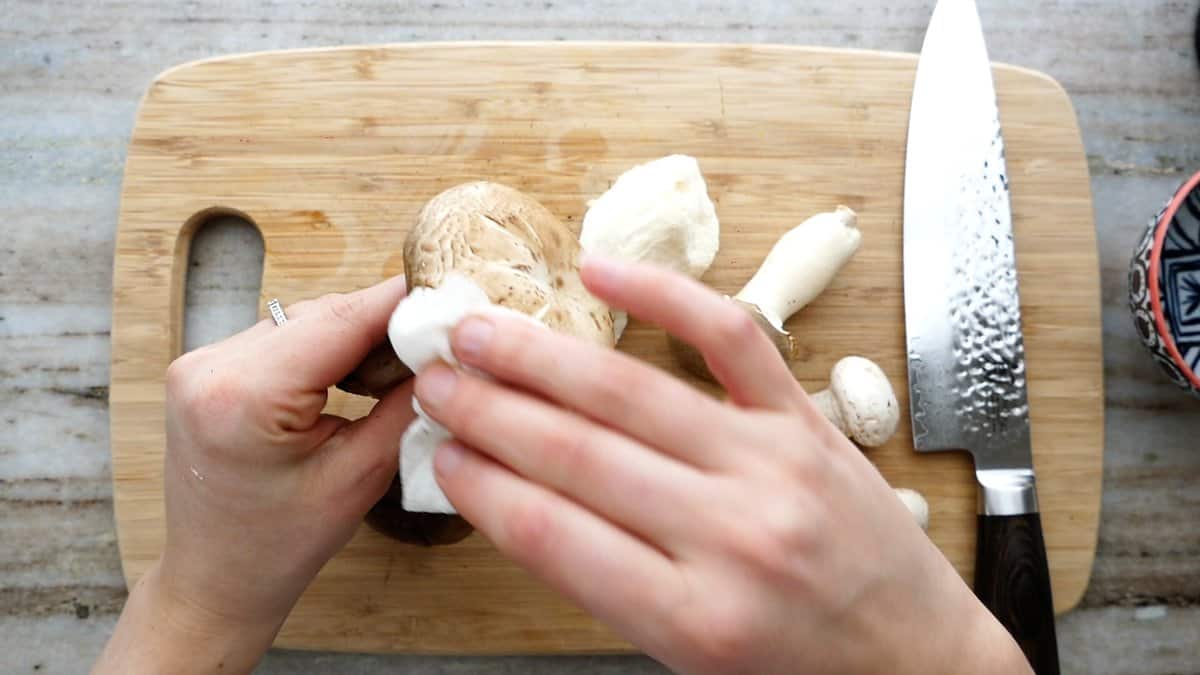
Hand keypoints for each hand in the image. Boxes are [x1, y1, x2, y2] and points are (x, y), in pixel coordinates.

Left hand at [95, 276, 415, 673]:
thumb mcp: (362, 477)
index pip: (341, 319)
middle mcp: (210, 366)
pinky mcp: (204, 367)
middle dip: (382, 322)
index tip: (451, 289)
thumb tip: (444, 351)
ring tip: (397, 365)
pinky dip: (323, 347)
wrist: (216, 580)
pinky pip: (281, 336)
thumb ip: (404, 405)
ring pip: (303, 319)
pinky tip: (352, 373)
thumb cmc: (283, 544)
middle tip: (437, 340)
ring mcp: (199, 362)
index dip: (400, 300)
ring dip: (353, 334)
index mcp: (244, 396)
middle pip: (322, 313)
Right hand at [415, 256, 1032, 674]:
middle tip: (434, 379)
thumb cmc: (800, 672)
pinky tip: (601, 271)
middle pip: (578, 455)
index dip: (482, 488)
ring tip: (479, 332)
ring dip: (541, 357)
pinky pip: (732, 338)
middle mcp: (732, 536)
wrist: (921, 665)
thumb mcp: (691, 661)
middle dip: (490, 411)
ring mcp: (774, 466)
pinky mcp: (808, 422)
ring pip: (632, 393)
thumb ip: (612, 585)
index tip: (441, 455)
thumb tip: (522, 502)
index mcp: (694, 619)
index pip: (554, 536)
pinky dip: (664, 295)